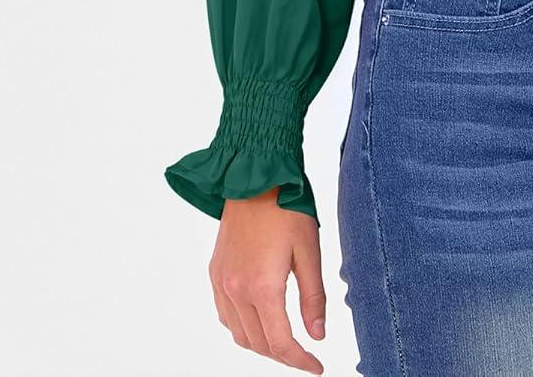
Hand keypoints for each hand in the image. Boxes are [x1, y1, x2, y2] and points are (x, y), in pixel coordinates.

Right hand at [208, 188, 326, 371]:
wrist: (254, 176)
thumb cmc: (286, 207)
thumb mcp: (309, 250)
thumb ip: (313, 297)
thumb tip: (317, 335)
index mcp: (262, 287)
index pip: (280, 343)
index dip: (299, 361)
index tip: (316, 368)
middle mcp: (235, 291)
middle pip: (259, 344)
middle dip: (283, 354)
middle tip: (306, 354)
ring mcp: (221, 283)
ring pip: (239, 334)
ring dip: (262, 344)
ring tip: (286, 340)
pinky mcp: (215, 273)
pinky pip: (226, 316)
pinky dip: (243, 327)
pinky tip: (260, 319)